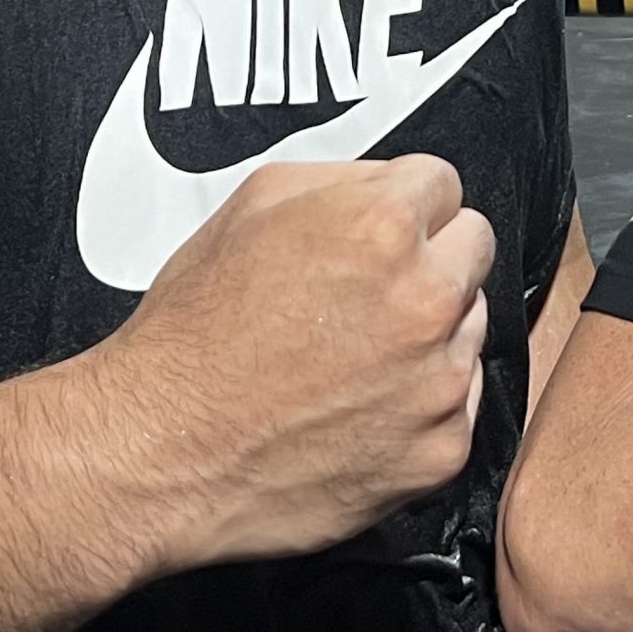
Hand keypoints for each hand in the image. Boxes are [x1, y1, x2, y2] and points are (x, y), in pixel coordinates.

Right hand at [72, 154, 494, 571]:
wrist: (159, 452)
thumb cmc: (193, 334)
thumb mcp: (252, 205)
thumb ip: (343, 179)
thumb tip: (392, 184)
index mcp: (383, 227)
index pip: (444, 184)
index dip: (404, 206)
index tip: (378, 233)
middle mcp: (425, 301)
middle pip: (474, 251)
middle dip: (430, 260)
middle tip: (367, 293)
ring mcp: (439, 382)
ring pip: (470, 328)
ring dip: (430, 334)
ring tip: (350, 357)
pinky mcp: (440, 451)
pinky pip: (458, 405)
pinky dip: (420, 406)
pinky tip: (358, 408)